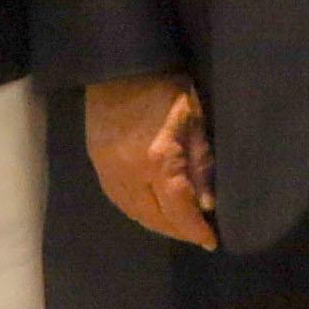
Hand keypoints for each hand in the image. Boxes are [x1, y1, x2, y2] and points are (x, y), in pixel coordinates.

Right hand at [87, 76, 216, 248]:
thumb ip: (200, 164)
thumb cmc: (166, 87)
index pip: (179, 210)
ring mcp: (108, 171)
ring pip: (134, 213)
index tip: (211, 241)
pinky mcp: (96, 164)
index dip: (195, 230)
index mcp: (158, 161)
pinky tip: (152, 210)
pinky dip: (138, 211)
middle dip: (178, 230)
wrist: (119, 66)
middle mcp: (130, 174)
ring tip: (178, 226)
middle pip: (155, 218)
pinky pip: (120, 200)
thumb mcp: (194, 121)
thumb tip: (207, 203)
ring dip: (158, 224)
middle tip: (198, 234)